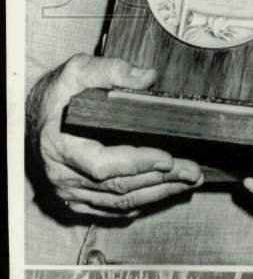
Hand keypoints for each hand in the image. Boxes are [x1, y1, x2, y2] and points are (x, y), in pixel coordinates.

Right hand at [26, 54, 202, 217]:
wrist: (35, 115)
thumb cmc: (58, 93)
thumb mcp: (78, 70)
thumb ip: (111, 70)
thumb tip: (147, 77)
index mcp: (61, 145)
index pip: (102, 164)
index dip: (136, 163)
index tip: (167, 157)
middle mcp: (64, 176)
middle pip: (118, 187)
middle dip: (160, 180)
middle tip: (193, 171)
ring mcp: (70, 192)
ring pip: (119, 202)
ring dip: (157, 194)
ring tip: (188, 181)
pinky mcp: (77, 200)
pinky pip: (112, 209)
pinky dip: (141, 203)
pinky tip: (165, 192)